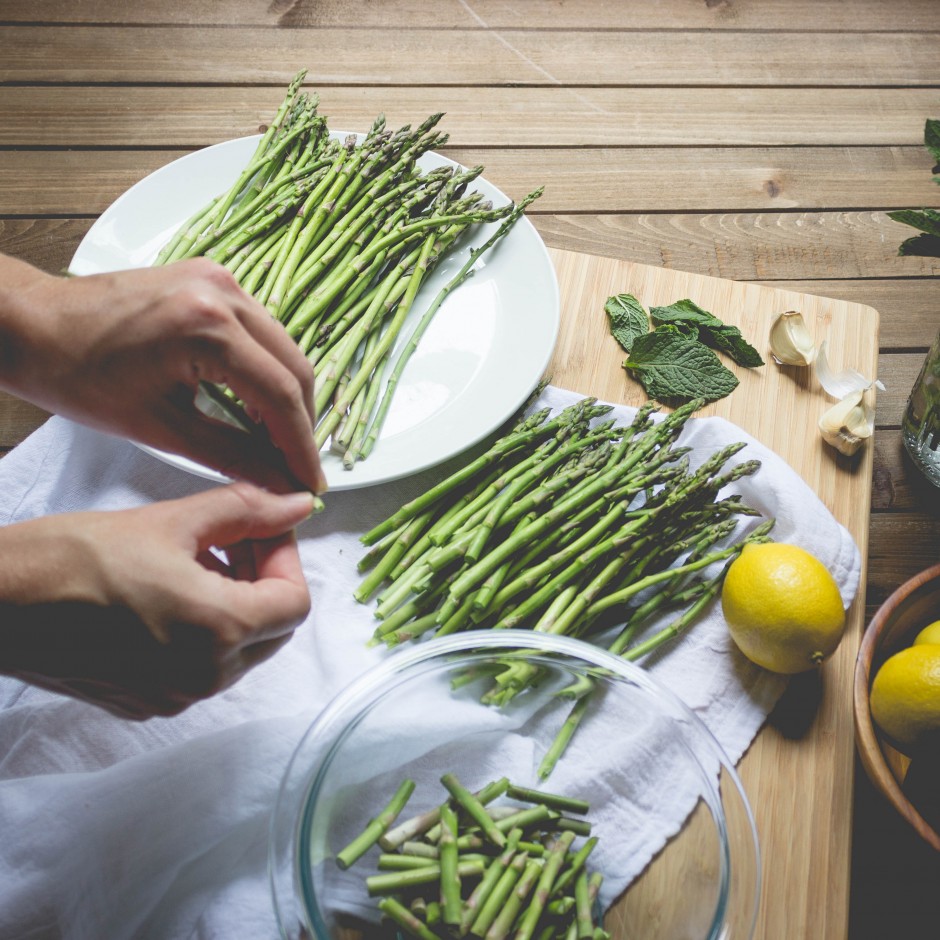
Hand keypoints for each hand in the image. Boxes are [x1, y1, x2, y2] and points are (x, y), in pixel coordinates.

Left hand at [0, 256, 326, 494]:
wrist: (32, 324)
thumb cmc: (77, 376)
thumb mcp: (160, 428)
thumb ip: (232, 456)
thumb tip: (279, 483)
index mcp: (207, 327)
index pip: (281, 394)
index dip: (302, 445)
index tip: (312, 483)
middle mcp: (224, 293)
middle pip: (294, 367)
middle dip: (302, 423)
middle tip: (297, 468)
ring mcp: (220, 280)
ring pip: (283, 347)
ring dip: (287, 396)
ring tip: (278, 444)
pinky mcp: (213, 280)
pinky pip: (260, 331)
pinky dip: (266, 370)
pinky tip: (256, 405)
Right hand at [0, 484, 314, 718]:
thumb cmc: (73, 557)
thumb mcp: (171, 520)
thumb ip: (247, 511)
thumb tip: (299, 503)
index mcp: (218, 630)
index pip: (295, 602)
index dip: (286, 559)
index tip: (262, 529)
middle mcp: (203, 676)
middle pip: (274, 630)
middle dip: (264, 580)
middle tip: (234, 539)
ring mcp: (173, 697)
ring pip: (239, 652)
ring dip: (235, 605)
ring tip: (198, 561)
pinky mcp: (144, 704)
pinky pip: (200, 669)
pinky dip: (203, 633)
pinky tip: (170, 596)